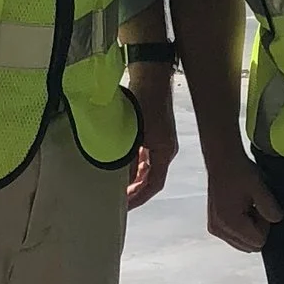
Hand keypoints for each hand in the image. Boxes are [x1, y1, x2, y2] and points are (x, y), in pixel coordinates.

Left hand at [121, 64, 176, 208]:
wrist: (151, 75)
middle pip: (152, 178)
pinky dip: (133, 164)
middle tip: (119, 201)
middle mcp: (165, 149)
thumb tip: (120, 182)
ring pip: (147, 167)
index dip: (139, 198)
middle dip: (136, 191)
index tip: (125, 207)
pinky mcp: (153, 131)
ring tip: (117, 187)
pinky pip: (144, 155)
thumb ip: (126, 159)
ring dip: (134, 178)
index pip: (154, 184)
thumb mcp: (133, 135)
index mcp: (165, 152)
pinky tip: (120, 167)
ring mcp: (160, 140)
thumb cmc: (145, 103)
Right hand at [204, 140, 283, 253]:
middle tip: (254, 207)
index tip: (260, 207)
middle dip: (257, 230)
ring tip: (246, 207)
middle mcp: (219, 230)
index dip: (265, 226)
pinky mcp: (213, 226)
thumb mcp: (260, 188)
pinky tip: (239, 209)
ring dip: (248, 229)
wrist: (222, 161)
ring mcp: (215, 229)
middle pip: (250, 246)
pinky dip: (240, 228)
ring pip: (242, 243)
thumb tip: (276, 221)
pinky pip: (233, 237)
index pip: (258, 242)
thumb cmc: (239, 172)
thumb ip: (271, 209)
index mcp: (230, 223)